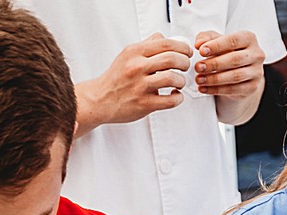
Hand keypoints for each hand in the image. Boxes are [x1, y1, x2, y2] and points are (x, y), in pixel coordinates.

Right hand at [76, 34, 191, 131]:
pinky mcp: (144, 104)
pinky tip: (175, 95)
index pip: (165, 43)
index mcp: (134, 52)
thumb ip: (147, 46)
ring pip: (173, 79)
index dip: (182, 47)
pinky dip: (178, 98)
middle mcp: (137, 67)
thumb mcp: (127, 55)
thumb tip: (164, 38)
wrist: (100, 99)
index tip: (187, 51)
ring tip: (179, 82)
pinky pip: (171, 100)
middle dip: (185, 62)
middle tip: (185, 66)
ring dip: (182, 81)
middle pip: (172, 59)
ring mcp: (140, 86)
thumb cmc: (116, 78)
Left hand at [193, 30, 265, 99]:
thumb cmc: (227, 51)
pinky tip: (204, 89)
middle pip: (235, 59)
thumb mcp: (216, 40)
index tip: (201, 51)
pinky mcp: (252, 87)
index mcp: (249, 39)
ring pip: (235, 76)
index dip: (216, 46)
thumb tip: (199, 43)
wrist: (240, 70)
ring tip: (199, 79)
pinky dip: (216, 90)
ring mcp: (256, 72)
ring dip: (214, 79)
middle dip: (214, 64)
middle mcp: (256, 55)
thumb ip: (206, 38)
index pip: (233, 41)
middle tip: (198, 67)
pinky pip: (234, 90)